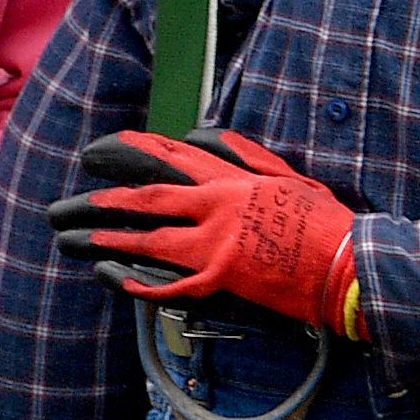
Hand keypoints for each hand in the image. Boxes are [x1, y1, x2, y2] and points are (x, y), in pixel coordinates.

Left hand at [47, 128, 358, 334]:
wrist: (348, 264)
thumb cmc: (326, 221)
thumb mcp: (288, 175)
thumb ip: (245, 155)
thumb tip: (209, 136)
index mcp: (233, 180)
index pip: (171, 158)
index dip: (131, 153)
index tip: (99, 151)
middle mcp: (218, 208)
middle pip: (148, 199)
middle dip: (105, 200)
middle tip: (72, 203)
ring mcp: (217, 246)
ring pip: (150, 239)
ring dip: (110, 238)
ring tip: (76, 238)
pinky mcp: (223, 281)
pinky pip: (171, 284)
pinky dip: (139, 282)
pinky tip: (112, 277)